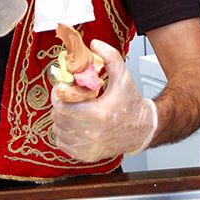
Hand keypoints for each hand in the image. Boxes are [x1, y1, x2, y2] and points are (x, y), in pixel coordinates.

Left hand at [51, 39, 156, 161]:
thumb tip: (94, 44)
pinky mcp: (86, 156)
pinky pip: (63, 143)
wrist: (142, 129)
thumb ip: (110, 56)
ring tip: (71, 109)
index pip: (62, 106)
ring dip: (60, 118)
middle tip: (65, 97)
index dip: (58, 95)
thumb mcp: (123, 76)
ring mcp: (88, 147)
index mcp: (98, 115)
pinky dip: (64, 133)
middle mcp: (92, 134)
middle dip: (59, 105)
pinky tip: (74, 123)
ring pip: (58, 131)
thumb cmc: (131, 103)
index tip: (62, 88)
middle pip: (58, 118)